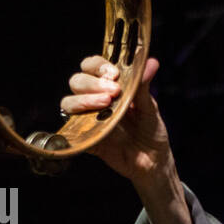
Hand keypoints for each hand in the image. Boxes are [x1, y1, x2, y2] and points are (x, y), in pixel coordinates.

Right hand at [61, 55, 171, 181]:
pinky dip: (77, 125)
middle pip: (77, 81)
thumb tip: (151, 62)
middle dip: (92, 83)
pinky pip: (71, 130)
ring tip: (106, 104)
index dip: (98, 66)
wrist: (154, 161)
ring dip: (84, 100)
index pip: (92, 67)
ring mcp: (88, 119)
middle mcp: (95, 100)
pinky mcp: (86, 139)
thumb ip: (143, 85)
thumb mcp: (150, 107)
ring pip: (69, 102)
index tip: (114, 74)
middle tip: (113, 91)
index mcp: (109, 87)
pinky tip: (94, 124)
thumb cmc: (151, 131)